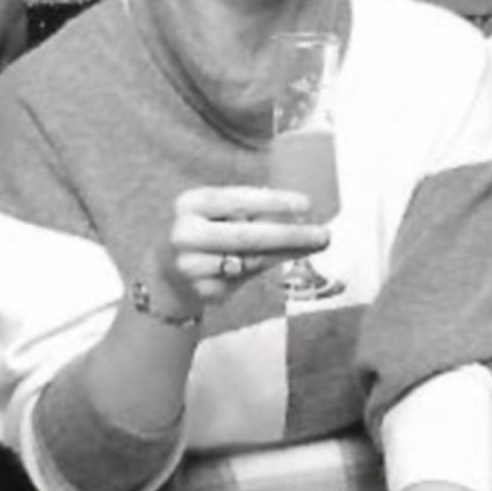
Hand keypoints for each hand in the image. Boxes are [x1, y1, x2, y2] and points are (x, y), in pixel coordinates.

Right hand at [145, 185, 330, 319]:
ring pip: (252, 260)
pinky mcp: (205, 292)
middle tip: (324, 234)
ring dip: (288, 252)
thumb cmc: (205, 231)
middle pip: (247, 236)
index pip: (236, 199)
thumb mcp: (216, 212)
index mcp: (189, 203)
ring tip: (315, 243)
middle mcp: (185, 234)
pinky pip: (247, 279)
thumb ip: (248, 209)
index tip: (307, 205)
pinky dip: (267, 267)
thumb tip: (301, 210)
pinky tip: (277, 259)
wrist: (167, 274)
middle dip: (291, 235)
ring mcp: (192, 267)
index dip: (274, 202)